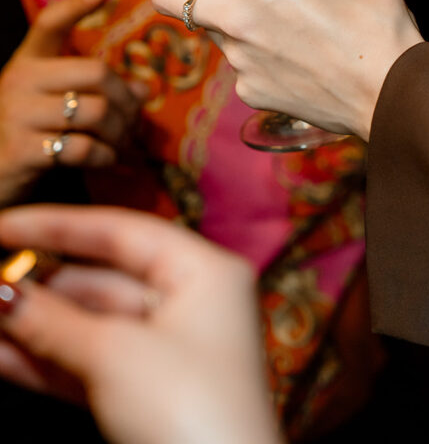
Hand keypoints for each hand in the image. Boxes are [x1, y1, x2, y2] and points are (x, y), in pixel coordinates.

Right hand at [0, 0, 143, 205]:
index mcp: (27, 63)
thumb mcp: (54, 105)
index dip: (76, 6)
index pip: (49, 23)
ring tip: (121, 143)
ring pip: (95, 111)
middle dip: (126, 98)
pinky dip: (104, 156)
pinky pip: (83, 148)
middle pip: (95, 72)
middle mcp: (19, 82)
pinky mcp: (23, 151)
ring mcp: (18, 116)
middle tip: (134, 120)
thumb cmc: (29, 136)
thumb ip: (93, 92)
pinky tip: (105, 159)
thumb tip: (142, 90)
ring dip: (120, 131)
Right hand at [0, 205, 279, 443]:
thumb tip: (3, 295)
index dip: (56, 225)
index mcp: (203, 271)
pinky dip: (44, 362)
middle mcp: (190, 302)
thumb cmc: (187, 409)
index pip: (120, 232)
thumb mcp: (115, 355)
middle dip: (37, 286)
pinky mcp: (145, 396)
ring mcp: (167, 352)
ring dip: (32, 327)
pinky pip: (88, 366)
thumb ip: (52, 321)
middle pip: (101, 278)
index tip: (2, 226)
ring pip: (88, 327)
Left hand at [150, 0, 422, 141]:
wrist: (389, 89)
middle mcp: (235, 17)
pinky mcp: (251, 90)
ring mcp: (239, 59)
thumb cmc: (377, 18)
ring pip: (207, 30)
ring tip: (261, 9)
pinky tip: (285, 49)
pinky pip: (237, 64)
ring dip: (220, 15)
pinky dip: (250, 51)